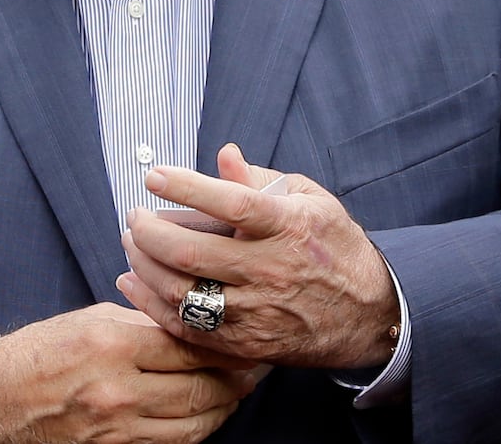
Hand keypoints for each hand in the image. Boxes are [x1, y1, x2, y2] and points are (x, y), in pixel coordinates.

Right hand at [0, 303, 258, 443]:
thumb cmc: (39, 354)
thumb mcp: (90, 321)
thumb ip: (143, 322)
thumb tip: (193, 322)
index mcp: (111, 344)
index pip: (189, 344)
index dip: (226, 343)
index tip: (245, 335)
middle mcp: (117, 390)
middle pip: (202, 389)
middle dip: (236, 379)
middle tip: (254, 366)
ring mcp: (116, 429)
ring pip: (195, 424)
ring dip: (223, 408)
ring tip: (235, 390)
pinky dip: (196, 430)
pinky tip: (204, 413)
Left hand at [117, 143, 398, 370]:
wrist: (368, 314)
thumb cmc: (336, 248)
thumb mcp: (311, 200)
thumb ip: (262, 179)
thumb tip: (224, 156)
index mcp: (286, 227)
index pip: (230, 203)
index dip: (186, 187)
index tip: (153, 176)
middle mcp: (269, 270)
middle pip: (192, 253)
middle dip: (149, 231)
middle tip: (134, 215)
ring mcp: (256, 311)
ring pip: (182, 292)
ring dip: (144, 265)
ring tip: (132, 243)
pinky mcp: (245, 343)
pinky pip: (186, 328)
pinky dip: (151, 304)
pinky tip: (134, 282)